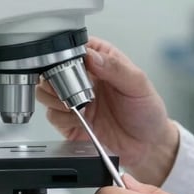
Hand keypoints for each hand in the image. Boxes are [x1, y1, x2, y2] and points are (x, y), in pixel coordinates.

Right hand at [35, 36, 179, 185]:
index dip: (68, 54)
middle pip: (52, 68)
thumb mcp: (138, 84)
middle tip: (72, 88)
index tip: (72, 65)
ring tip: (75, 104)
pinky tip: (79, 118)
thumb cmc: (147, 111)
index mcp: (102, 61)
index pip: (75, 47)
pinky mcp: (70, 121)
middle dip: (56, 78)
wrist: (147, 145)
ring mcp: (76, 100)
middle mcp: (85, 78)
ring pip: (46, 91)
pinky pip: (52, 115)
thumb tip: (92, 56)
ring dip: (56, 98)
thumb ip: (115, 67)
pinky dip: (61, 117)